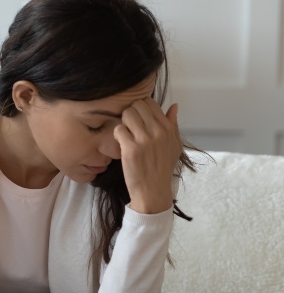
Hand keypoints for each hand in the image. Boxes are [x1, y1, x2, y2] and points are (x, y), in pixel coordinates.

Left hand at [113, 99, 182, 213]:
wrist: (153, 189)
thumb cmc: (163, 167)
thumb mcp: (174, 145)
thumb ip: (173, 124)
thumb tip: (174, 106)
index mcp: (168, 128)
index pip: (150, 102)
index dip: (140, 107)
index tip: (138, 118)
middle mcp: (158, 131)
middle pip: (136, 105)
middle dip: (130, 113)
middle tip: (130, 126)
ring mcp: (144, 140)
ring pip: (127, 114)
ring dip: (123, 122)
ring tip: (126, 134)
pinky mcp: (130, 149)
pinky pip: (118, 129)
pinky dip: (117, 135)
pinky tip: (122, 143)